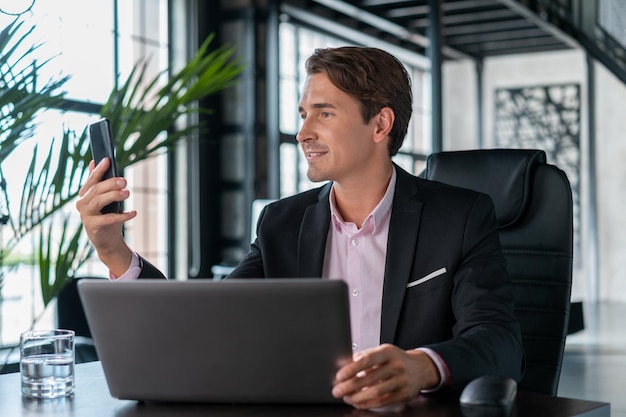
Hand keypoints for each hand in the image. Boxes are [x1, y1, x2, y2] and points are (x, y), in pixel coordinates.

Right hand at [76, 158, 136, 276]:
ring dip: (114, 195)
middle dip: (111, 183)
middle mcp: (82, 203)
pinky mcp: (93, 226)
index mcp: (85, 194)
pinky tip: (132, 213)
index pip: (91, 180)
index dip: (98, 169)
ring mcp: (86, 215)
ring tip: (127, 193)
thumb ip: (99, 182)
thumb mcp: (104, 199)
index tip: (107, 160)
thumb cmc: (107, 216)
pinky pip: (108, 218)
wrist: (107, 240)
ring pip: (99, 201)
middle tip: (124, 181)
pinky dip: (122, 215)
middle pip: (96, 189)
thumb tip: (93, 162)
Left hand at [332, 344, 439, 409]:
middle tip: (337, 390)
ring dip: (357, 397)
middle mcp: (396, 365)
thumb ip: (365, 356)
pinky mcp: (404, 394)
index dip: (351, 369)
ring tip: (347, 397)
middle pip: (369, 378)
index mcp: (388, 352)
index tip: (339, 376)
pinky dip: (368, 404)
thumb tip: (344, 364)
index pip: (366, 360)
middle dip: (350, 386)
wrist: (420, 368)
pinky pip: (382, 402)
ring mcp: (401, 381)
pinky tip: (359, 403)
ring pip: (375, 392)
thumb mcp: (383, 352)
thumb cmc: (396, 359)